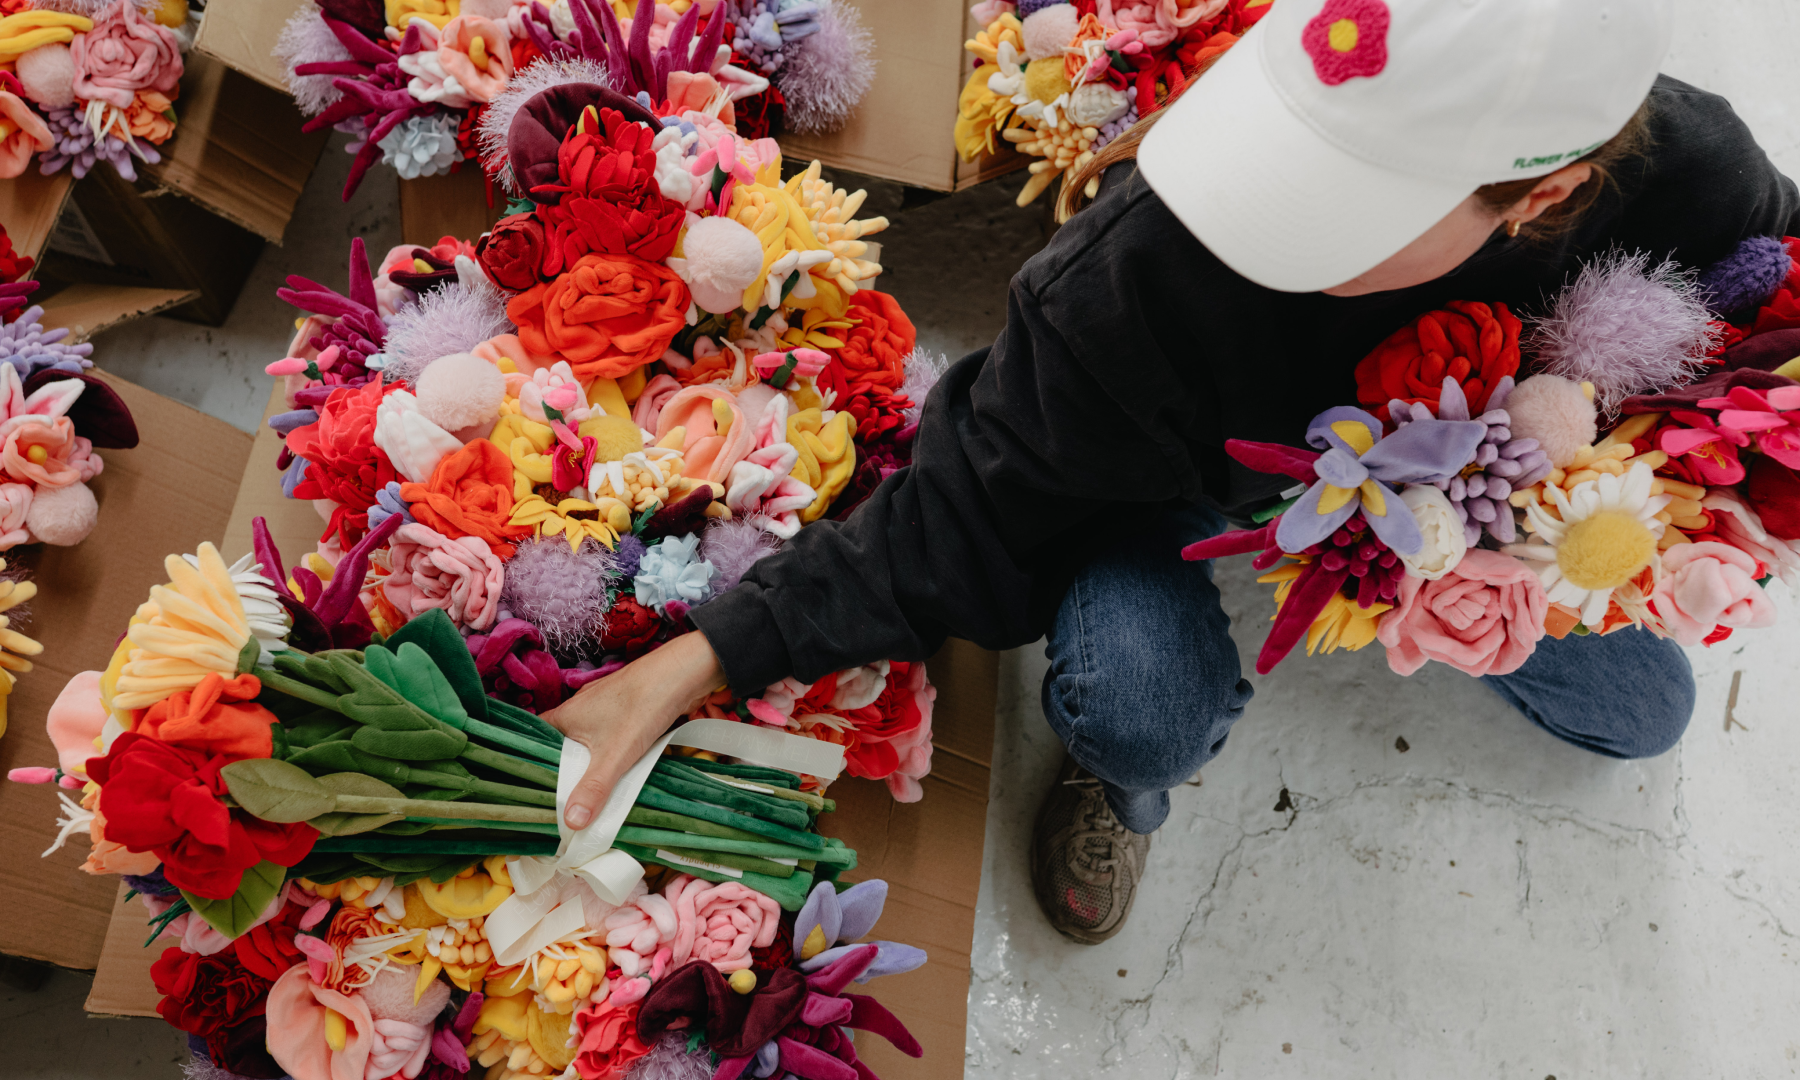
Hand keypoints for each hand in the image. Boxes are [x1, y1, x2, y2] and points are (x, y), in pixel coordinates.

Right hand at [543, 631, 725, 829]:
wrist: (682, 674)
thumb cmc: (643, 706)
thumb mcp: (614, 755)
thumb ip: (593, 788)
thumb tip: (571, 823)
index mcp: (563, 716)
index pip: (534, 746)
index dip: (534, 770)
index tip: (535, 796)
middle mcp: (578, 710)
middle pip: (562, 749)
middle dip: (565, 774)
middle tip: (564, 805)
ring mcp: (602, 709)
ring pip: (587, 745)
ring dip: (590, 766)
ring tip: (588, 795)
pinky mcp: (624, 711)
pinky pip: (608, 739)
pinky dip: (610, 756)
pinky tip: (617, 771)